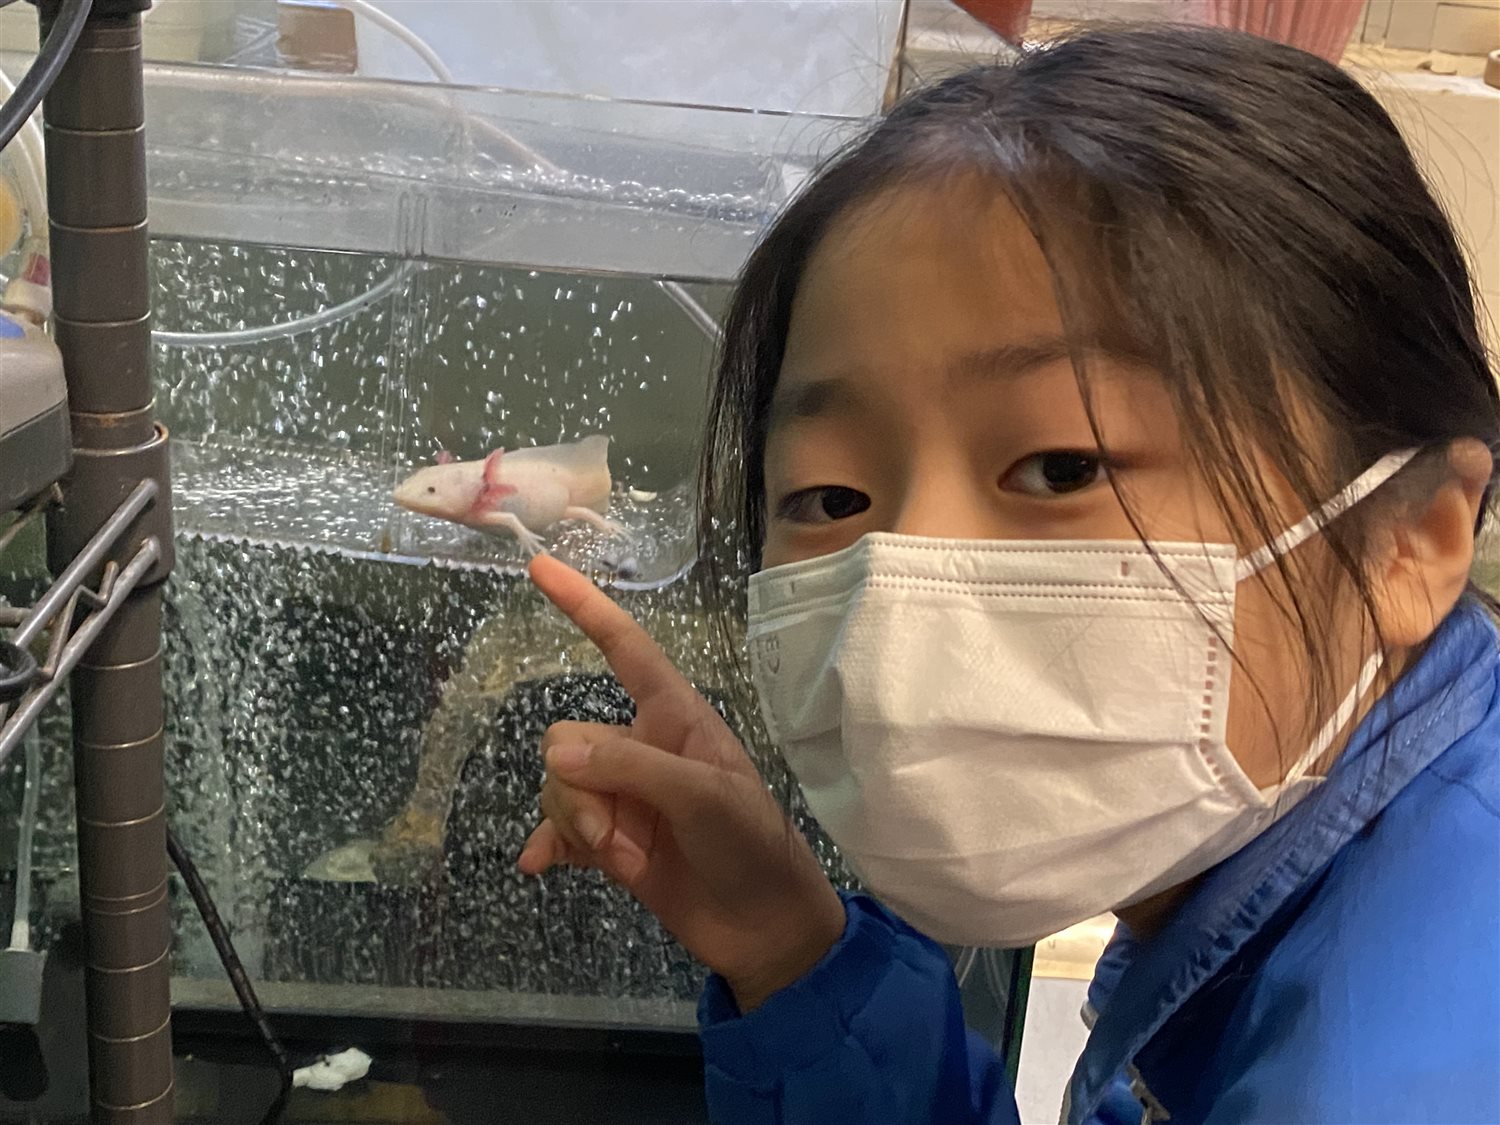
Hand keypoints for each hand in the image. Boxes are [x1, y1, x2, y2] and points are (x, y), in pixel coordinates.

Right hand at [517, 555, 844, 1011]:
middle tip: (619, 835)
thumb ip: (630, 770)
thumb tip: (555, 755)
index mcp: (675, 717)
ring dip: (578, 825)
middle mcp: (643, 748)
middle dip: (580, 789)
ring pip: (559, 784)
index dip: (584, 606)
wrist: (763, 928)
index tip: (538, 567)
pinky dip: (549, 844)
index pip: (624, 647)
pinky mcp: (611, 841)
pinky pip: (558, 828)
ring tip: (621, 859)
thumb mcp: (703, 798)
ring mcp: (624, 796)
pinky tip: (538, 867)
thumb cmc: (751, 846)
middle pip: (569, 738)